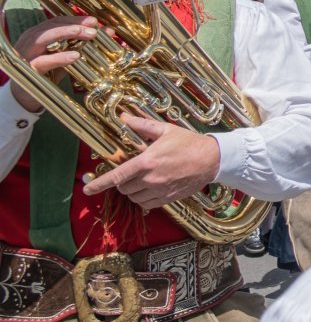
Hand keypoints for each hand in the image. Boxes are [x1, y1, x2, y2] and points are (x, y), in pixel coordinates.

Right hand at [7, 16, 101, 113]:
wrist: (25, 95)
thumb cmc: (47, 72)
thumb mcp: (65, 57)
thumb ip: (82, 45)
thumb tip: (108, 31)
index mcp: (37, 35)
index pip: (56, 22)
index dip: (75, 19)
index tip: (93, 20)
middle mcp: (29, 41)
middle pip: (51, 26)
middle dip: (74, 25)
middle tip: (94, 27)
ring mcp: (26, 54)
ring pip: (44, 38)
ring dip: (67, 34)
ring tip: (88, 34)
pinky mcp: (28, 69)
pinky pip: (44, 61)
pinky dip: (60, 57)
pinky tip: (75, 56)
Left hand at [83, 115, 222, 209]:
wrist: (212, 159)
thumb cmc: (188, 143)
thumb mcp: (165, 130)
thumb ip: (142, 125)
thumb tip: (122, 117)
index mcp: (147, 162)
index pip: (117, 176)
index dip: (99, 184)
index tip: (87, 189)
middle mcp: (151, 179)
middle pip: (124, 188)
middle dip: (123, 182)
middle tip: (132, 172)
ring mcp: (160, 190)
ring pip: (134, 197)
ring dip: (133, 191)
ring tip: (142, 180)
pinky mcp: (168, 198)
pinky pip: (147, 204)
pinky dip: (144, 198)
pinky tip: (151, 189)